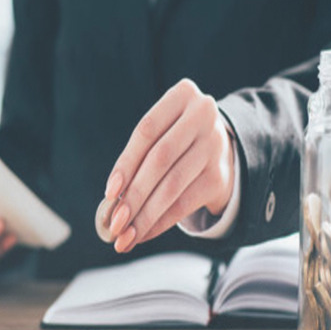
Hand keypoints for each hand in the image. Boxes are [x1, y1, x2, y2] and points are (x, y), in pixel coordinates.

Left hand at [103, 78, 234, 252]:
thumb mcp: (160, 129)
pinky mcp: (220, 174)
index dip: (126, 162)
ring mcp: (215, 145)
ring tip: (125, 235)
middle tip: (115, 221)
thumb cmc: (174, 136)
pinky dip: (161, 221)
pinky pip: (186, 202)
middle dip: (134, 194)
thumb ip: (138, 155)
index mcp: (183, 94)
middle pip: (160, 159)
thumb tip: (112, 198)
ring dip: (145, 214)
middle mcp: (204, 115)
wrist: (218, 145)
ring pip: (173, 185)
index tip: (109, 192)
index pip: (147, 130)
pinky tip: (144, 233)